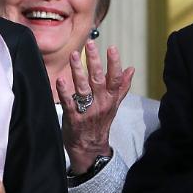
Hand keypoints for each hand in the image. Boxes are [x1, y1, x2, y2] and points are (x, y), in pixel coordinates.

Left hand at [56, 41, 133, 173]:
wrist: (90, 148)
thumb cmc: (100, 123)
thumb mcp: (114, 105)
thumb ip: (121, 87)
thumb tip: (131, 69)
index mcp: (110, 99)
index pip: (115, 79)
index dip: (114, 63)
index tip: (111, 48)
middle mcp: (101, 104)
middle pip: (99, 80)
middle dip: (95, 61)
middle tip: (90, 44)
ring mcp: (87, 111)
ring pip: (83, 88)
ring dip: (78, 71)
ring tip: (73, 55)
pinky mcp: (74, 118)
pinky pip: (69, 103)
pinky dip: (65, 92)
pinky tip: (60, 80)